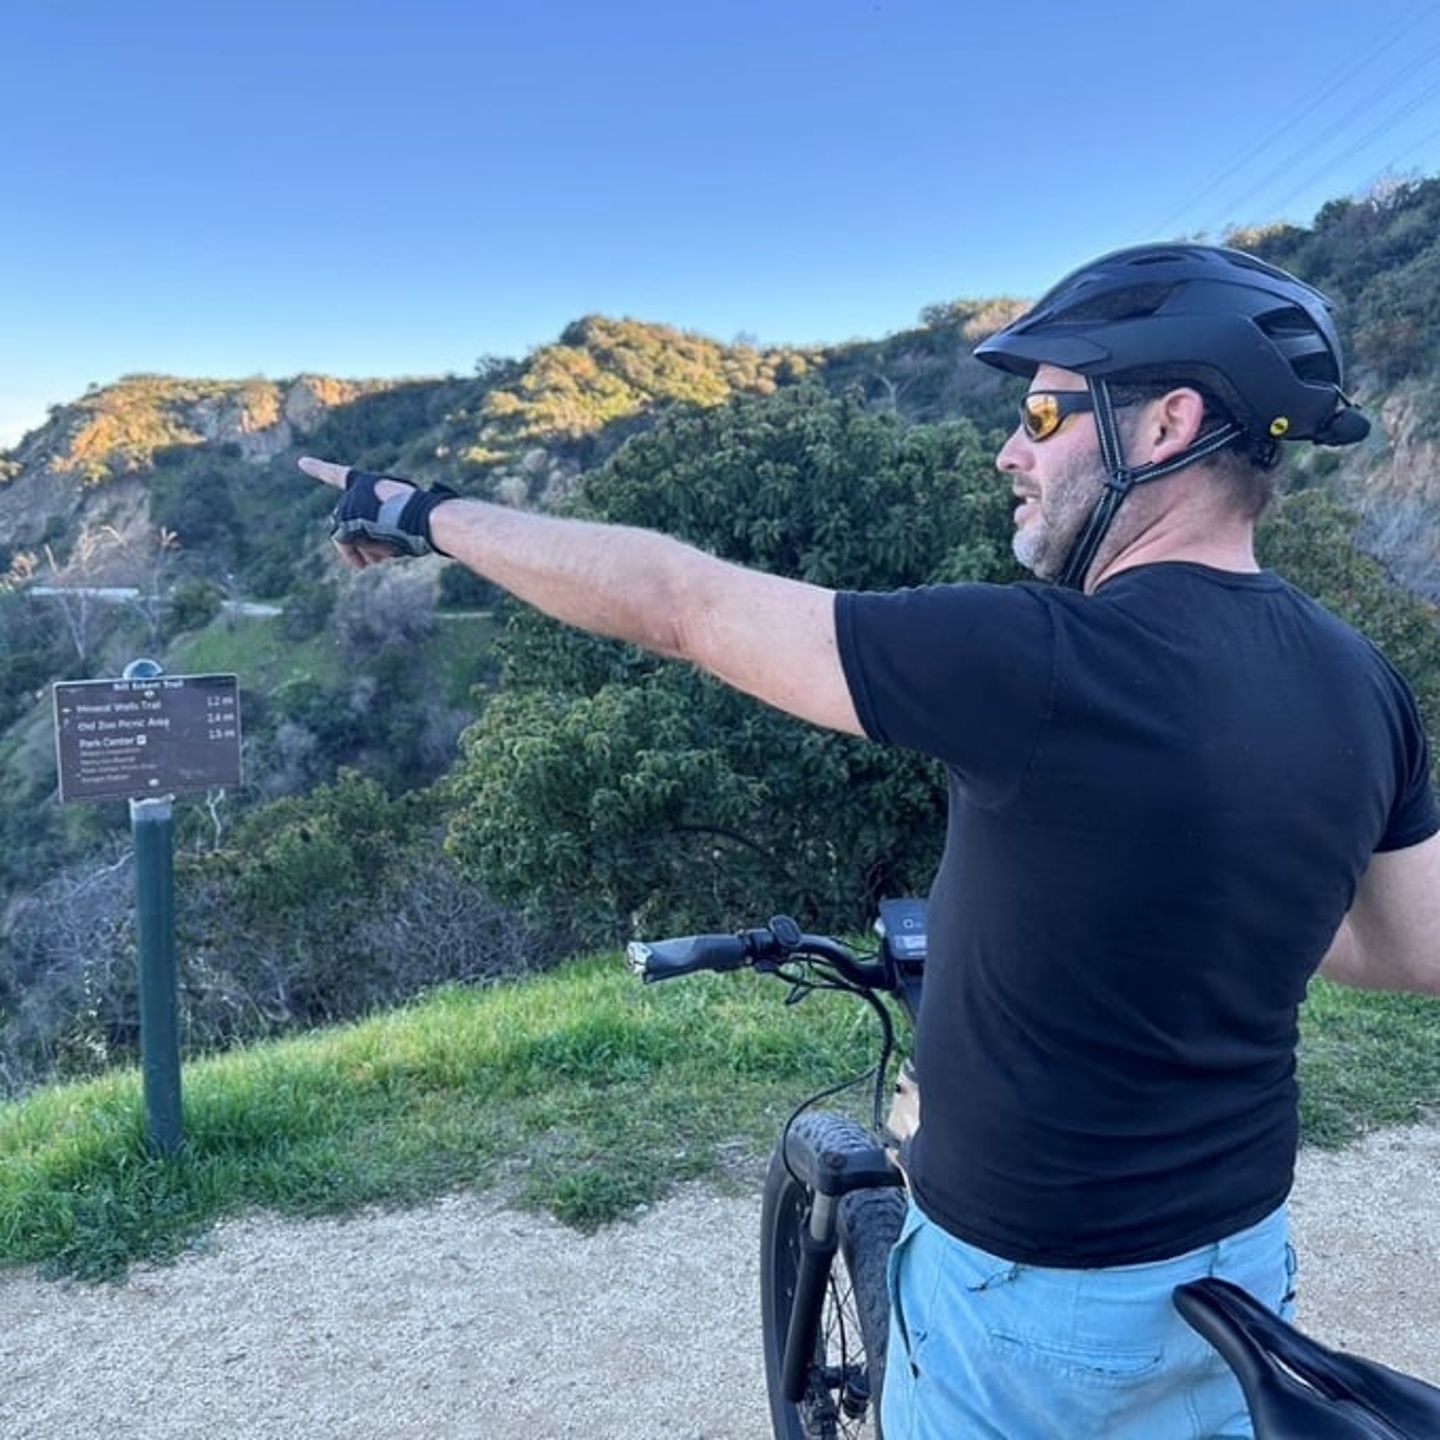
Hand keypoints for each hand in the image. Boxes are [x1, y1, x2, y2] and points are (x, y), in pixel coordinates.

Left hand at [298, 456, 415, 568]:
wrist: (417, 517)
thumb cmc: (420, 514)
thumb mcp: (402, 512)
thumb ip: (381, 519)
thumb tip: (373, 546)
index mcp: (365, 483)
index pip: (338, 475)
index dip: (318, 468)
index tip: (301, 463)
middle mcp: (351, 494)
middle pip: (347, 523)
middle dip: (360, 542)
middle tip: (373, 557)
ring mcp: (346, 509)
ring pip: (347, 538)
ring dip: (364, 550)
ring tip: (382, 554)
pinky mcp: (345, 526)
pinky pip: (346, 547)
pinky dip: (354, 556)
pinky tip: (367, 562)